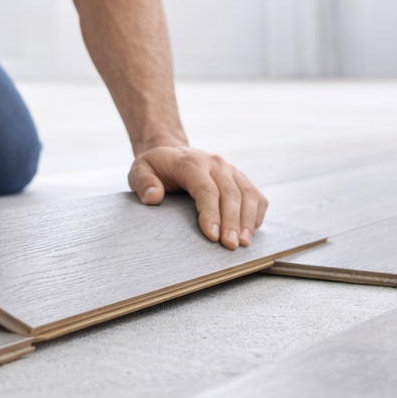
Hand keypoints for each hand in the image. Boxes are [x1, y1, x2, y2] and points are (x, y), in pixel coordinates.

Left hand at [129, 145, 268, 248]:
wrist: (171, 151)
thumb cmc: (156, 167)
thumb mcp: (139, 170)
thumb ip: (143, 182)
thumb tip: (154, 197)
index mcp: (191, 162)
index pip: (206, 188)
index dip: (211, 212)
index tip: (212, 235)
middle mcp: (215, 164)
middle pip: (230, 193)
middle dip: (232, 221)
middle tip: (230, 246)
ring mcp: (231, 170)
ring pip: (247, 194)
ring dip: (248, 220)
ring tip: (244, 243)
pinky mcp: (240, 178)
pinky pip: (256, 196)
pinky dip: (256, 214)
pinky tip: (251, 232)